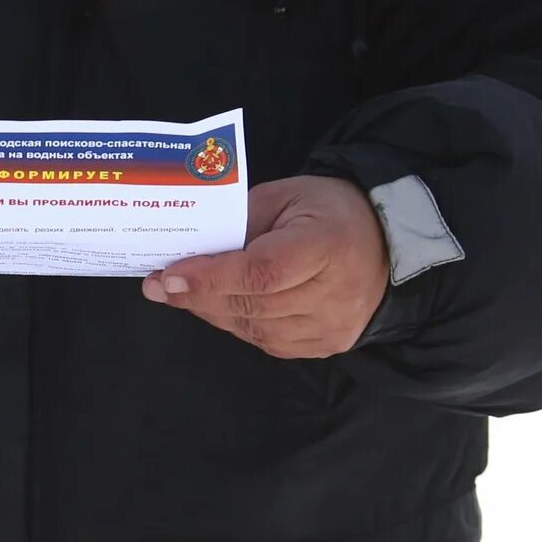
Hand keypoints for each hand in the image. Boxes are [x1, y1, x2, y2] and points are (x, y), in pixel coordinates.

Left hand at [142, 175, 386, 358]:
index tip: (169, 275)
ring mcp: (334, 327)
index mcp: (327, 246)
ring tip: (180, 293)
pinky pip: (268, 342)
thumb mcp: (284, 196)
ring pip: (255, 328)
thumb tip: (190, 252)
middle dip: (197, 295)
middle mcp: (335, 295)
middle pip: (253, 304)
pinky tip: (217, 305)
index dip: (211, 277)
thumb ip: (240, 222)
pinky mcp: (328, 345)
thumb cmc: (326, 210)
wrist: (384, 241)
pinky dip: (236, 324)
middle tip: (157, 285)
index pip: (262, 272)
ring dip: (212, 311)